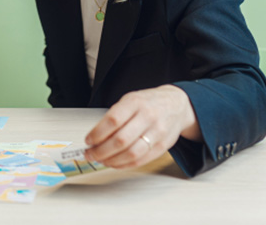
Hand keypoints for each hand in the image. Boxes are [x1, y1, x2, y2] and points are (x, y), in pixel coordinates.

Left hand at [84, 85, 201, 169]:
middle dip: (101, 151)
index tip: (88, 141)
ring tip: (101, 160)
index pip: (113, 120)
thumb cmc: (149, 103)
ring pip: (131, 153)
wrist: (177, 105)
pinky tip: (115, 163)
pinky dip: (124, 165)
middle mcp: (148, 117)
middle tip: (90, 154)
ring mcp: (157, 132)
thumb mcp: (130, 100)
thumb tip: (95, 137)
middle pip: (121, 140)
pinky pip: (141, 160)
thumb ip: (114, 116)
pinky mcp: (163, 146)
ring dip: (111, 160)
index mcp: (136, 102)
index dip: (97, 133)